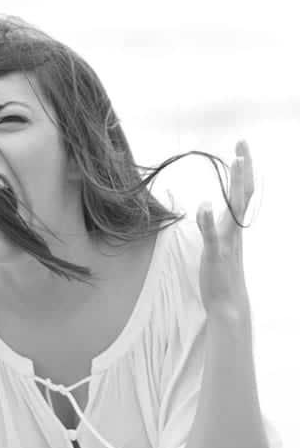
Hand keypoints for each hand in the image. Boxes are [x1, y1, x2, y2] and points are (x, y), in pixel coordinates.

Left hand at [196, 140, 254, 322]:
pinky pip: (214, 236)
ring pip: (235, 208)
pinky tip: (204, 205)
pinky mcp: (217, 255)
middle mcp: (235, 230)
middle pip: (243, 194)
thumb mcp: (216, 244)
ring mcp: (228, 241)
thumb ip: (213, 225)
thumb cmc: (220, 274)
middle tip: (242, 144)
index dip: (242, 170)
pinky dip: (209, 220)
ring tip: (236, 161)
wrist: (227, 303)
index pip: (242, 193)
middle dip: (244, 168)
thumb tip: (208, 207)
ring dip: (235, 184)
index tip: (241, 148)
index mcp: (235, 226)